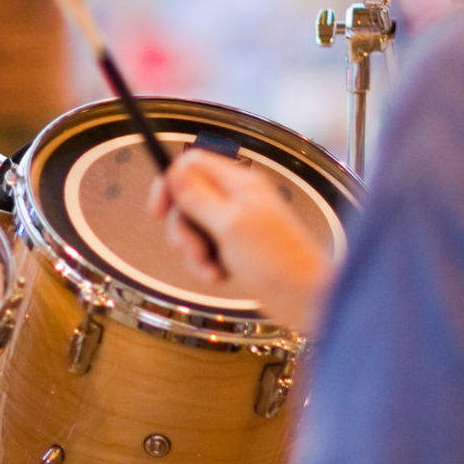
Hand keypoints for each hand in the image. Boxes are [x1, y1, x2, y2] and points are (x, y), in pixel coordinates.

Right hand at [149, 150, 334, 331]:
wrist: (305, 300)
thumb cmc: (278, 262)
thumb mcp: (230, 225)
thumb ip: (199, 196)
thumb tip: (175, 168)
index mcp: (240, 183)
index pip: (192, 164)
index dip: (170, 183)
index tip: (158, 211)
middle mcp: (237, 198)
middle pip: (187, 199)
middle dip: (182, 228)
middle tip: (194, 249)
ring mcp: (237, 223)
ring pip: (193, 227)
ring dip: (193, 252)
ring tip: (211, 269)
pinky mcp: (236, 247)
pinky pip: (205, 249)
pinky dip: (205, 265)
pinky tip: (219, 277)